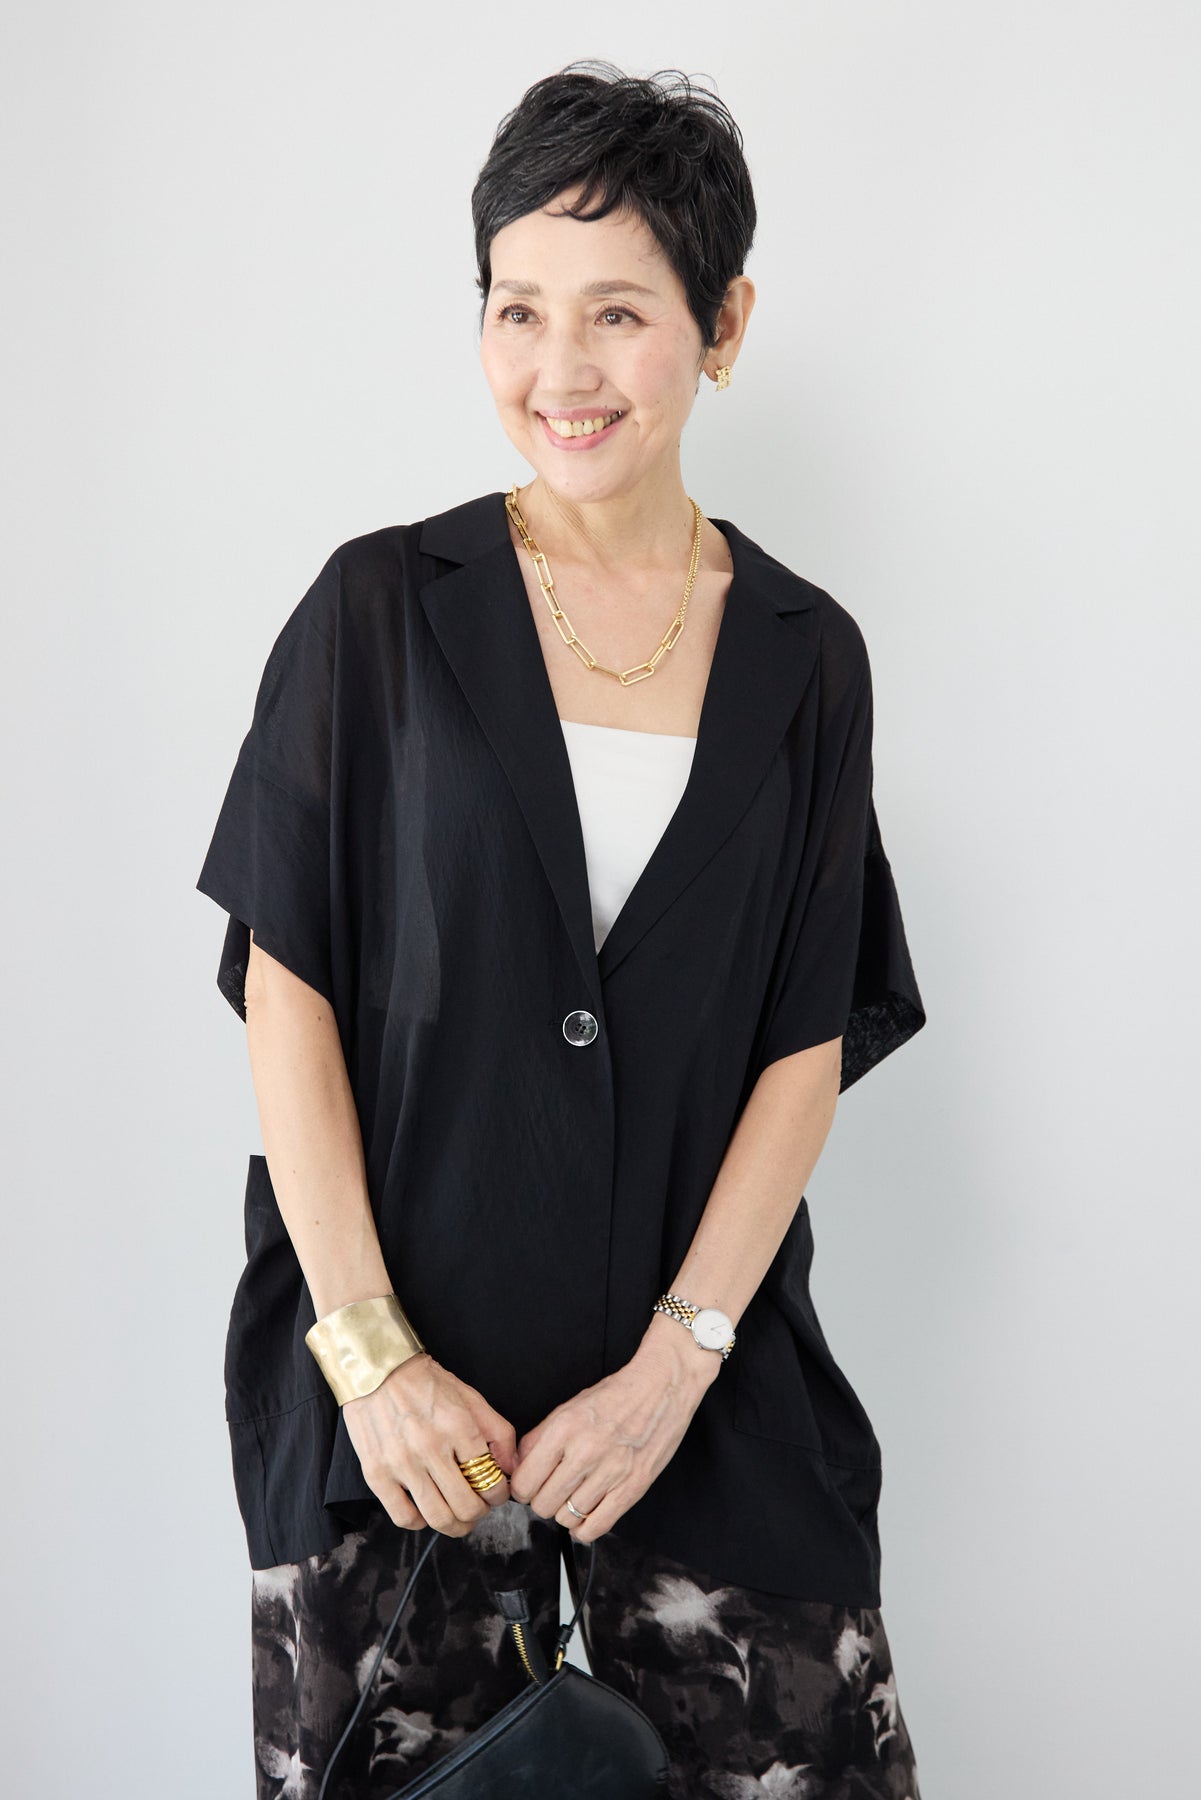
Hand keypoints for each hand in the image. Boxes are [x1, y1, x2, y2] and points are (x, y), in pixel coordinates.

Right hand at [342, 1352, 517, 1536]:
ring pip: (438, 1517)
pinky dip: (420, 1522)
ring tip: (458, 1517)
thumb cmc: (425, 1382)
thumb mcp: (470, 1397)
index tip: (495, 1493)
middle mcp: (430, 1446)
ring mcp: (401, 1462)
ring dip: (455, 1525)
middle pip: (466, 1506)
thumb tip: (510, 1469)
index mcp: (458, 1426)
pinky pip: (403, 1517)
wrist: (376, 1370)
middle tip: (478, 1507)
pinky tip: (426, 1511)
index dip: (498, 1495)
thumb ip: (498, 1432)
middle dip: (479, 1513)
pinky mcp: (376, 1473)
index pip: (491, 1481)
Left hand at [508, 1321, 719, 1542]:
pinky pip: (597, 1526)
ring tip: (573, 1496)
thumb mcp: (568, 1407)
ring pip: (567, 1518)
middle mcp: (585, 1451)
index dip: (522, 1488)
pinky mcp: (633, 1487)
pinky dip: (585, 1529)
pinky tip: (585, 1515)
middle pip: (543, 1504)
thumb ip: (537, 1438)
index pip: (525, 1482)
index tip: (529, 1486)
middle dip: (542, 1501)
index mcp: (564, 1428)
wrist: (661, 1386)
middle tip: (551, 1490)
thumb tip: (517, 1468)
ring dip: (565, 1512)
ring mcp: (611, 1471)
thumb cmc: (615, 1395)